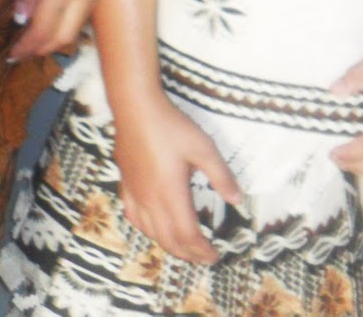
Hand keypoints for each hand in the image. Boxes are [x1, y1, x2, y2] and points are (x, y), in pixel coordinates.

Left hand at [8, 0, 116, 60]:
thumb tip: (22, 15)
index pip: (44, 33)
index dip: (26, 47)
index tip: (8, 54)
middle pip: (65, 37)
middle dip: (42, 48)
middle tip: (19, 48)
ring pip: (78, 23)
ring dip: (57, 33)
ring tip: (33, 29)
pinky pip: (87, 5)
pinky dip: (70, 16)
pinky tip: (54, 5)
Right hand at [115, 93, 240, 263]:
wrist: (135, 106)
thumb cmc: (170, 126)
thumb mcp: (203, 147)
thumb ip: (221, 176)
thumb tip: (237, 200)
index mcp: (171, 195)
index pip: (188, 236)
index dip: (202, 251)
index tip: (215, 256)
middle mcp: (151, 200)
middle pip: (168, 240)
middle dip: (188, 254)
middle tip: (203, 257)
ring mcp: (135, 193)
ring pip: (150, 232)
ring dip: (168, 245)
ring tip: (182, 246)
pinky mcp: (125, 182)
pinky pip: (133, 216)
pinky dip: (146, 229)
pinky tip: (151, 225)